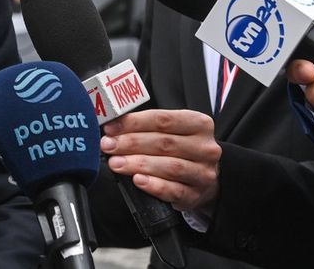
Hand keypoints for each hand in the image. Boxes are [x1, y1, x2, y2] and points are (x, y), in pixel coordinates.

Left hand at [100, 109, 221, 213]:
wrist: (202, 178)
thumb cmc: (180, 149)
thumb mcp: (171, 131)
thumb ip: (147, 126)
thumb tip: (113, 127)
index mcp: (199, 123)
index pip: (163, 119)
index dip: (134, 122)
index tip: (111, 127)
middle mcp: (205, 148)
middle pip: (164, 143)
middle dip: (131, 143)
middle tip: (108, 145)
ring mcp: (203, 173)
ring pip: (169, 166)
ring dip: (138, 164)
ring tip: (116, 163)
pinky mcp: (196, 195)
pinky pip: (174, 190)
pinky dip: (154, 185)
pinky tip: (137, 180)